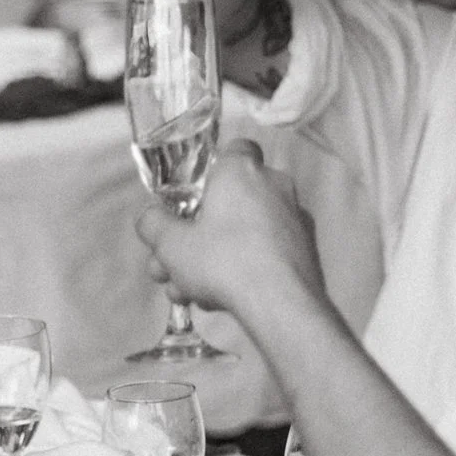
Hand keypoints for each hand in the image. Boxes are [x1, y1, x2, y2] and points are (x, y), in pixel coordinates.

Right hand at [136, 141, 325, 319]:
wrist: (281, 305)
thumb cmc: (223, 260)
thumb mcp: (171, 244)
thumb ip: (153, 225)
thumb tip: (150, 219)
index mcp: (243, 171)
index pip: (234, 150)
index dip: (211, 172)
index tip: (194, 198)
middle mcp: (274, 186)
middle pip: (229, 203)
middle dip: (195, 237)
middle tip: (170, 266)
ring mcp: (294, 220)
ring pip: (243, 234)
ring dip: (211, 261)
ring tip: (185, 293)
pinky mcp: (305, 251)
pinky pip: (264, 253)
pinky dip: (242, 271)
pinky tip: (218, 301)